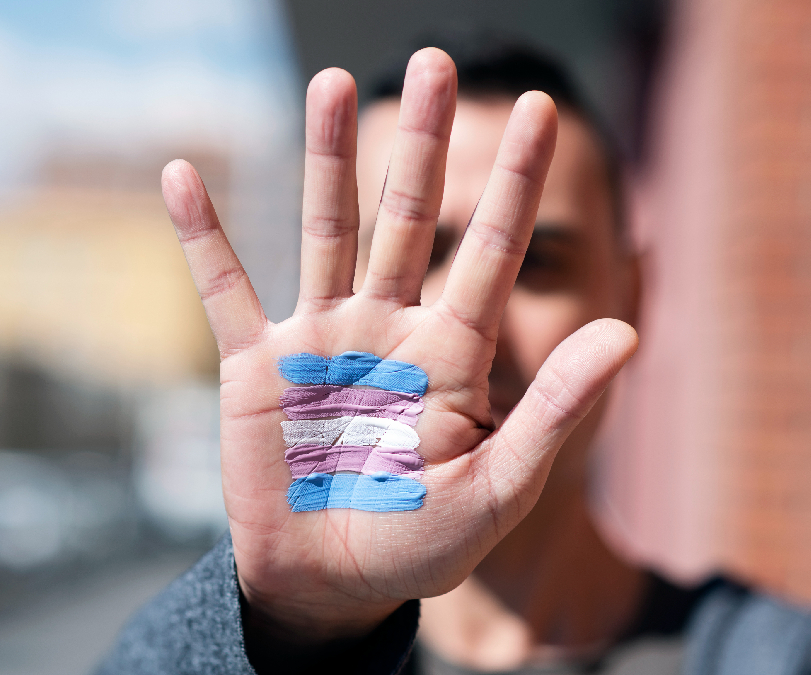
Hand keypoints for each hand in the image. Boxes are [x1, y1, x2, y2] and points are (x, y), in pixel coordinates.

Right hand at [160, 48, 637, 654]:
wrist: (331, 584)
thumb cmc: (422, 546)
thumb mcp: (499, 488)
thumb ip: (553, 410)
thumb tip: (627, 329)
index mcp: (451, 353)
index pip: (491, 250)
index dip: (517, 183)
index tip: (544, 112)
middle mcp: (387, 328)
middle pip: (407, 217)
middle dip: (424, 143)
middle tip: (437, 62)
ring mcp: (320, 340)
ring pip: (324, 230)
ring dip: (326, 157)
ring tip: (332, 81)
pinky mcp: (256, 366)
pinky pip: (227, 290)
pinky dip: (203, 236)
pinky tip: (182, 176)